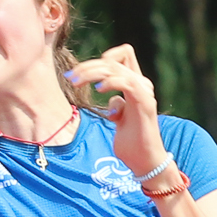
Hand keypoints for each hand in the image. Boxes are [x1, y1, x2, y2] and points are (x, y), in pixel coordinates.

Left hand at [67, 44, 169, 176]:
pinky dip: (110, 82)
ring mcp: (144, 92)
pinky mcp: (145, 103)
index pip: (123, 55)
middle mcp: (142, 84)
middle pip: (113, 60)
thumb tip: (106, 93)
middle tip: (71, 78)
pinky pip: (127, 82)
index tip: (81, 73)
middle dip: (88, 66)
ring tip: (76, 83)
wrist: (144, 161)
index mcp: (136, 85)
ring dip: (92, 72)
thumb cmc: (131, 143)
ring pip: (116, 68)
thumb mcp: (119, 118)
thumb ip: (116, 104)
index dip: (102, 59)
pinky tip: (99, 89)